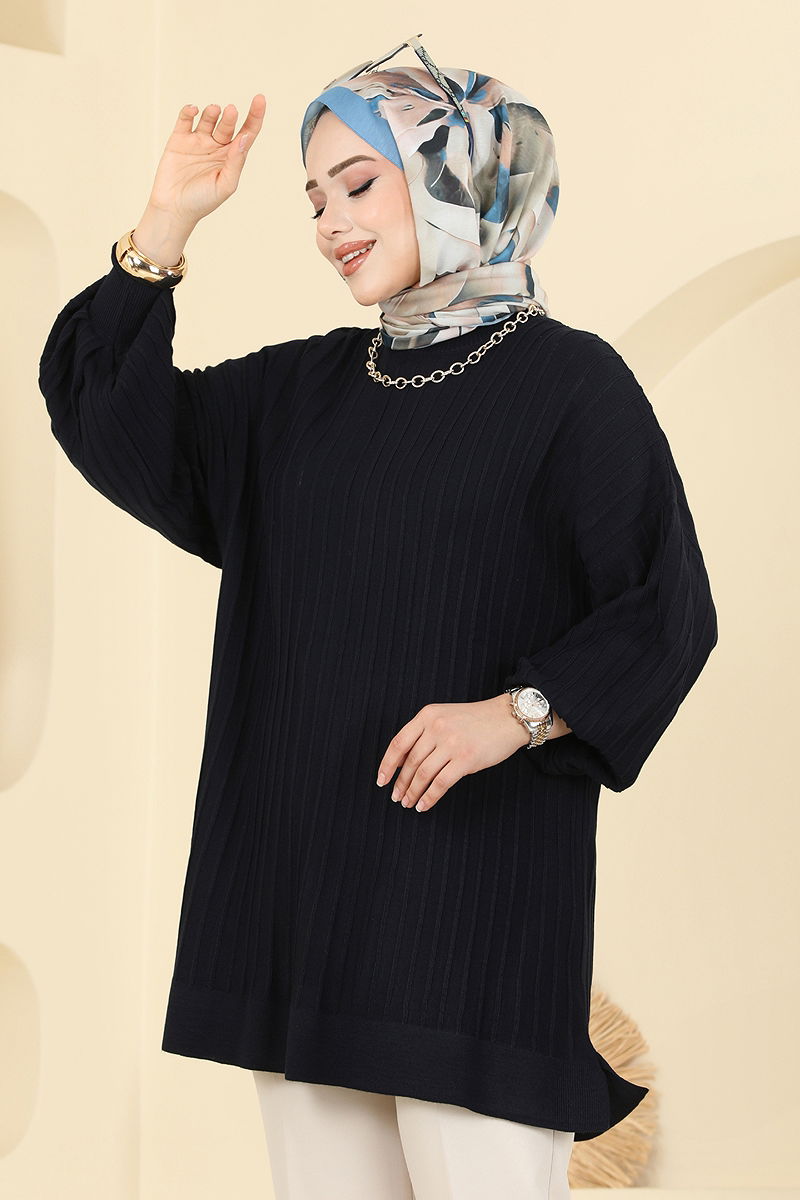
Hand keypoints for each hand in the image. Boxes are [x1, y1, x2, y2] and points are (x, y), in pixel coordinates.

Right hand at [143, 94, 266, 231]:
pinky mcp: (179, 139)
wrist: (174, 209)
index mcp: (231, 158)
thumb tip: (245, 138)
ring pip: (208, 118)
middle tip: (231, 111)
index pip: (247, 133)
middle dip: (230, 117)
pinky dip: (189, 111)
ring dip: (212, 112)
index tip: (260, 99)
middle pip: (228, 124)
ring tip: (214, 110)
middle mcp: (216, 147)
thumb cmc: (203, 201)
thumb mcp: (225, 184)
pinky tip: (193, 110)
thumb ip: (236, 162)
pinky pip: (185, 119)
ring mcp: (198, 141)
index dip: (255, 116)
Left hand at [376, 695, 571, 812]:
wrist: (508, 718)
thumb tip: (401, 763)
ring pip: (423, 774)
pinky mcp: (466, 759)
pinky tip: (424, 805)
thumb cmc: (475, 720)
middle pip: (410, 762)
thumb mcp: (444, 717)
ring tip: (408, 803)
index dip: (387, 765)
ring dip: (413, 792)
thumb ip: (423, 735)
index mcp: (427, 715)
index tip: (381, 781)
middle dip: (401, 783)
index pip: (398, 743)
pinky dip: (429, 797)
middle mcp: (437, 727)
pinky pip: (441, 783)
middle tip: (396, 798)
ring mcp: (452, 743)